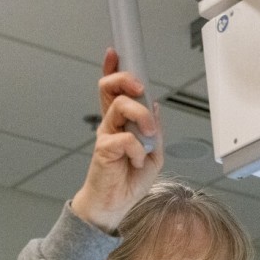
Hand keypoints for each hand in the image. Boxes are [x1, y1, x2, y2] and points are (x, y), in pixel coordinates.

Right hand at [70, 49, 163, 233]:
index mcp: (121, 122)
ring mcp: (106, 135)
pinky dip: (137, 150)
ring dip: (142, 117)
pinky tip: (136, 162)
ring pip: (122, 107)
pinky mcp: (103, 150)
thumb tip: (155, 106)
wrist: (115, 206)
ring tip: (148, 136)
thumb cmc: (129, 181)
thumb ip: (155, 130)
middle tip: (141, 89)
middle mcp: (111, 124)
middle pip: (111, 88)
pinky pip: (124, 138)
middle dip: (127, 80)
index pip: (114, 90)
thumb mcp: (154, 154)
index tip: (114, 53)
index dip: (113, 69)